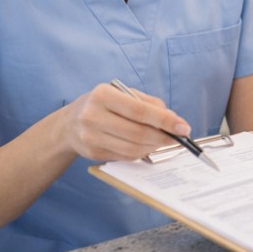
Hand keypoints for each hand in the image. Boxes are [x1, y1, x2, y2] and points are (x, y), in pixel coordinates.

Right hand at [62, 82, 191, 161]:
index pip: (140, 111)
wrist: (69, 124)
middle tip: (178, 137)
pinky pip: (125, 157)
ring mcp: (91, 137)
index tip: (183, 127)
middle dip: (163, 137)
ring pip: (132, 148)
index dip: (165, 121)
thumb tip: (173, 119)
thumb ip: (148, 103)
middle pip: (138, 133)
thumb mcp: (122, 94)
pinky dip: (141, 153)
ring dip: (154, 147)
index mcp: (102, 95)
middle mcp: (93, 116)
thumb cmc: (102, 105)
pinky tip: (147, 146)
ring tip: (163, 141)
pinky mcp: (92, 153)